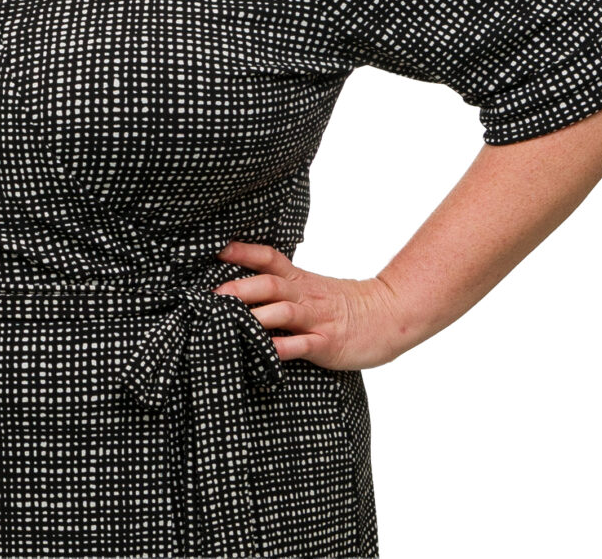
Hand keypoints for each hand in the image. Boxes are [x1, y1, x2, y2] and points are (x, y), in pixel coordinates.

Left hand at [214, 242, 418, 371]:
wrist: (389, 316)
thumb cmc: (342, 305)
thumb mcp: (310, 287)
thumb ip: (281, 285)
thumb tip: (239, 286)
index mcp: (299, 280)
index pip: (269, 259)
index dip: (243, 252)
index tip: (217, 249)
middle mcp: (304, 296)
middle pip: (269, 284)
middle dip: (240, 288)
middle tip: (212, 294)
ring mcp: (316, 319)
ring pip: (283, 312)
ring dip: (256, 317)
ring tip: (230, 322)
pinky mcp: (328, 343)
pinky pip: (302, 345)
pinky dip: (281, 348)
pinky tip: (264, 352)